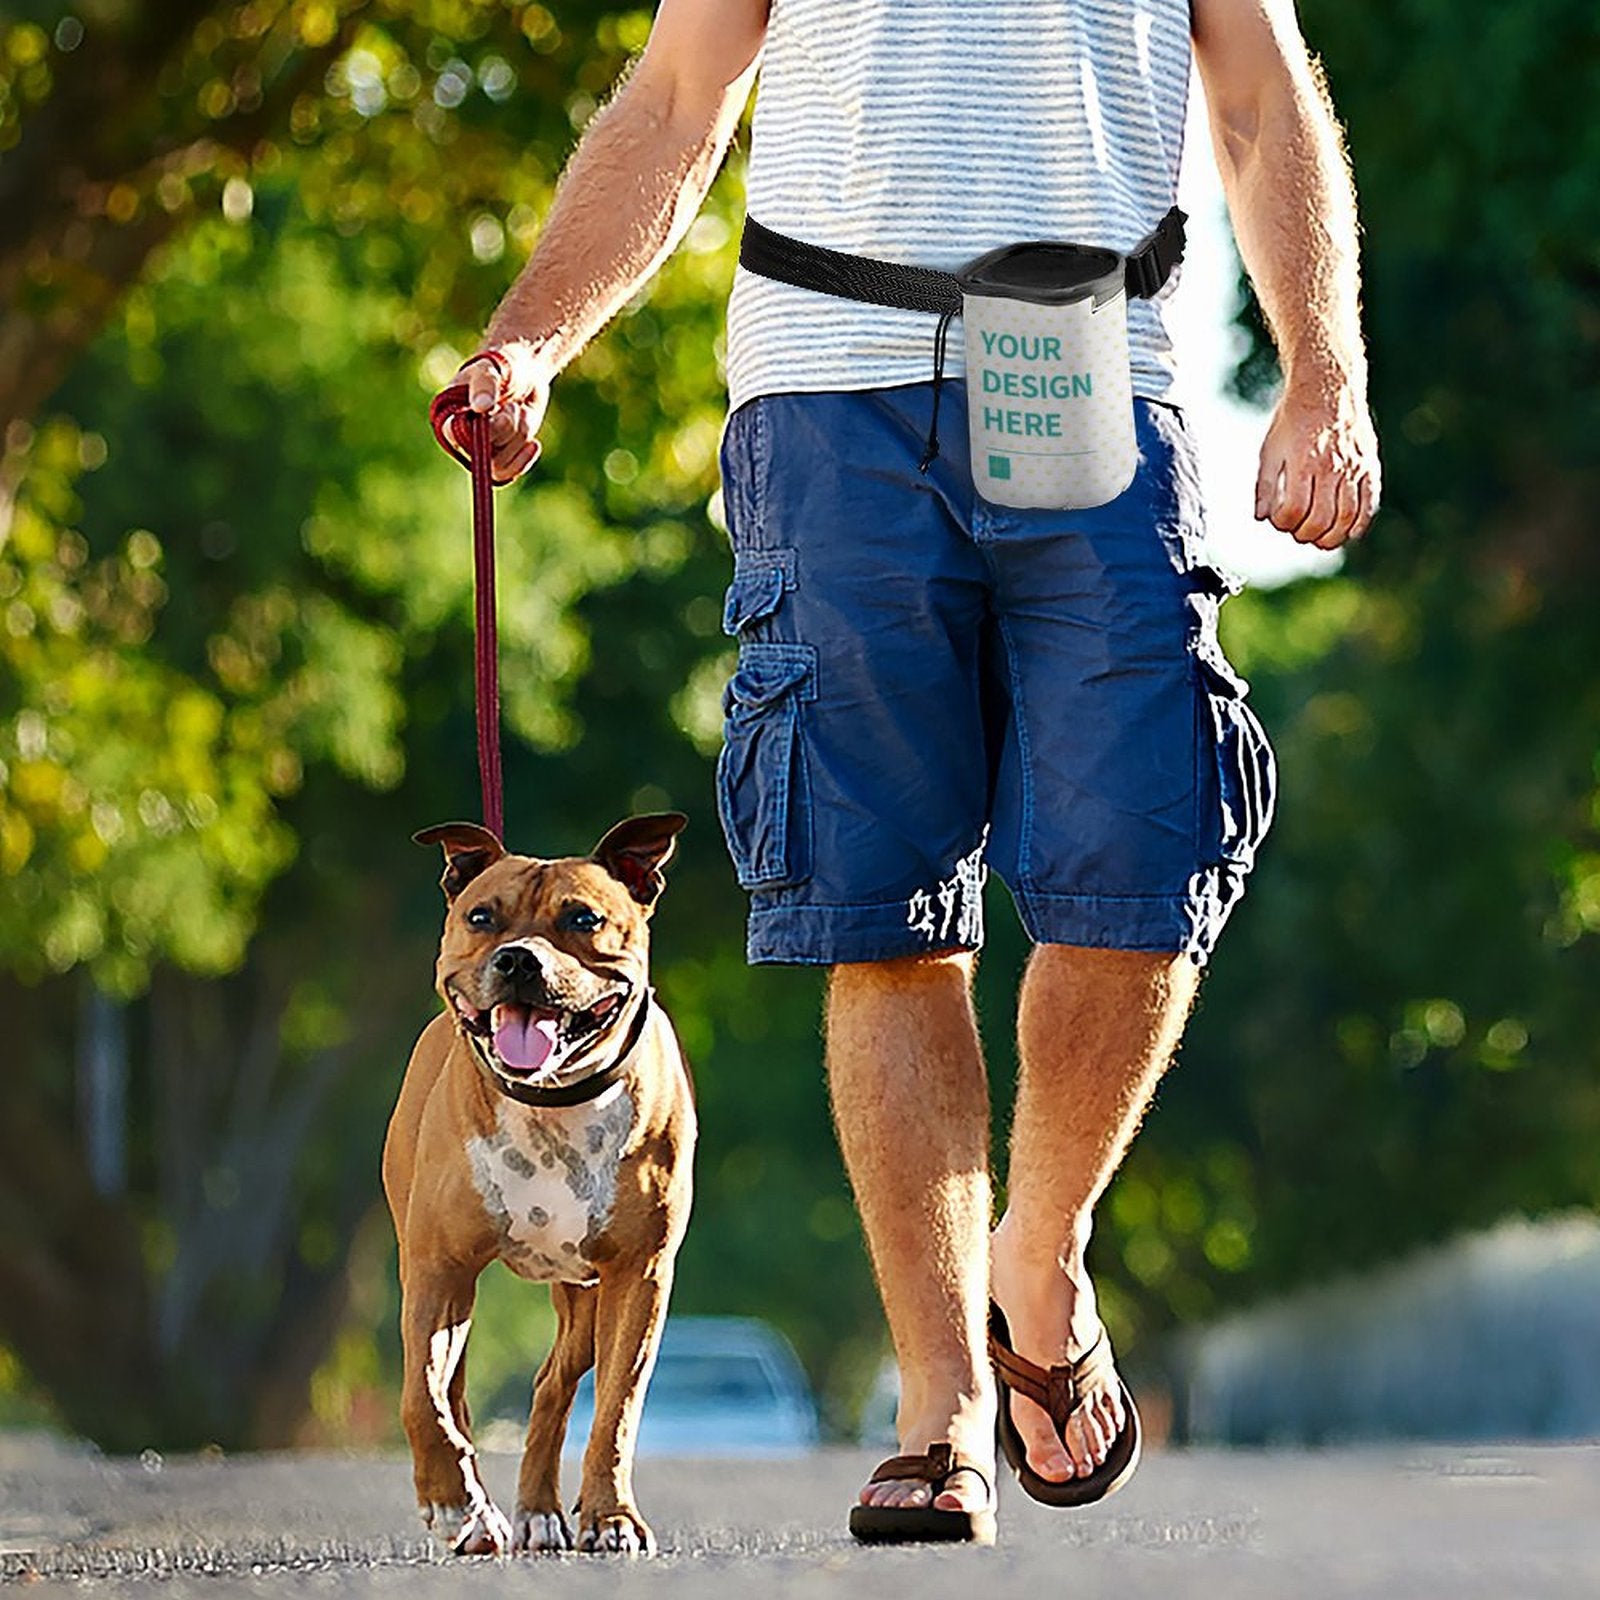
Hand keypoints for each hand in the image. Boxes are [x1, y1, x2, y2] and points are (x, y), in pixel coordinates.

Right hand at [441, 342, 550, 483]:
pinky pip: (510, 473)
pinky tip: (533, 443)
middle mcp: (461, 436)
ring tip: (520, 411)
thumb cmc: (502, 366)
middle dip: (505, 427)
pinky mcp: (502, 457)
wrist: (525, 373)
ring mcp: (482, 449)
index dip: (476, 430)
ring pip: (499, 464)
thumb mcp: (493, 368)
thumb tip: (480, 407)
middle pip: (482, 451)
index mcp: (449, 414)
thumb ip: (485, 383)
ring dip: (518, 437)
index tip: (492, 410)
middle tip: (512, 405)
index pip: (453, 434)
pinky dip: (524, 458)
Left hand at [1254, 382, 1380, 548]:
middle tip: (1298, 533)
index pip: (1292, 511)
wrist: (1328, 387)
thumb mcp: (1269, 449)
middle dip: (1305, 535)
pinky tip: (1347, 531)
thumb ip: (1264, 486)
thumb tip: (1261, 517)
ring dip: (1331, 537)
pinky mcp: (1370, 466)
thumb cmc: (1294, 419)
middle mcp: (1331, 467)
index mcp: (1302, 463)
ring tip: (1320, 539)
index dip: (1283, 524)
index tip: (1279, 520)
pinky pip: (1369, 504)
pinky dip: (1359, 524)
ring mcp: (1354, 467)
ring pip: (1347, 517)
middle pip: (1320, 520)